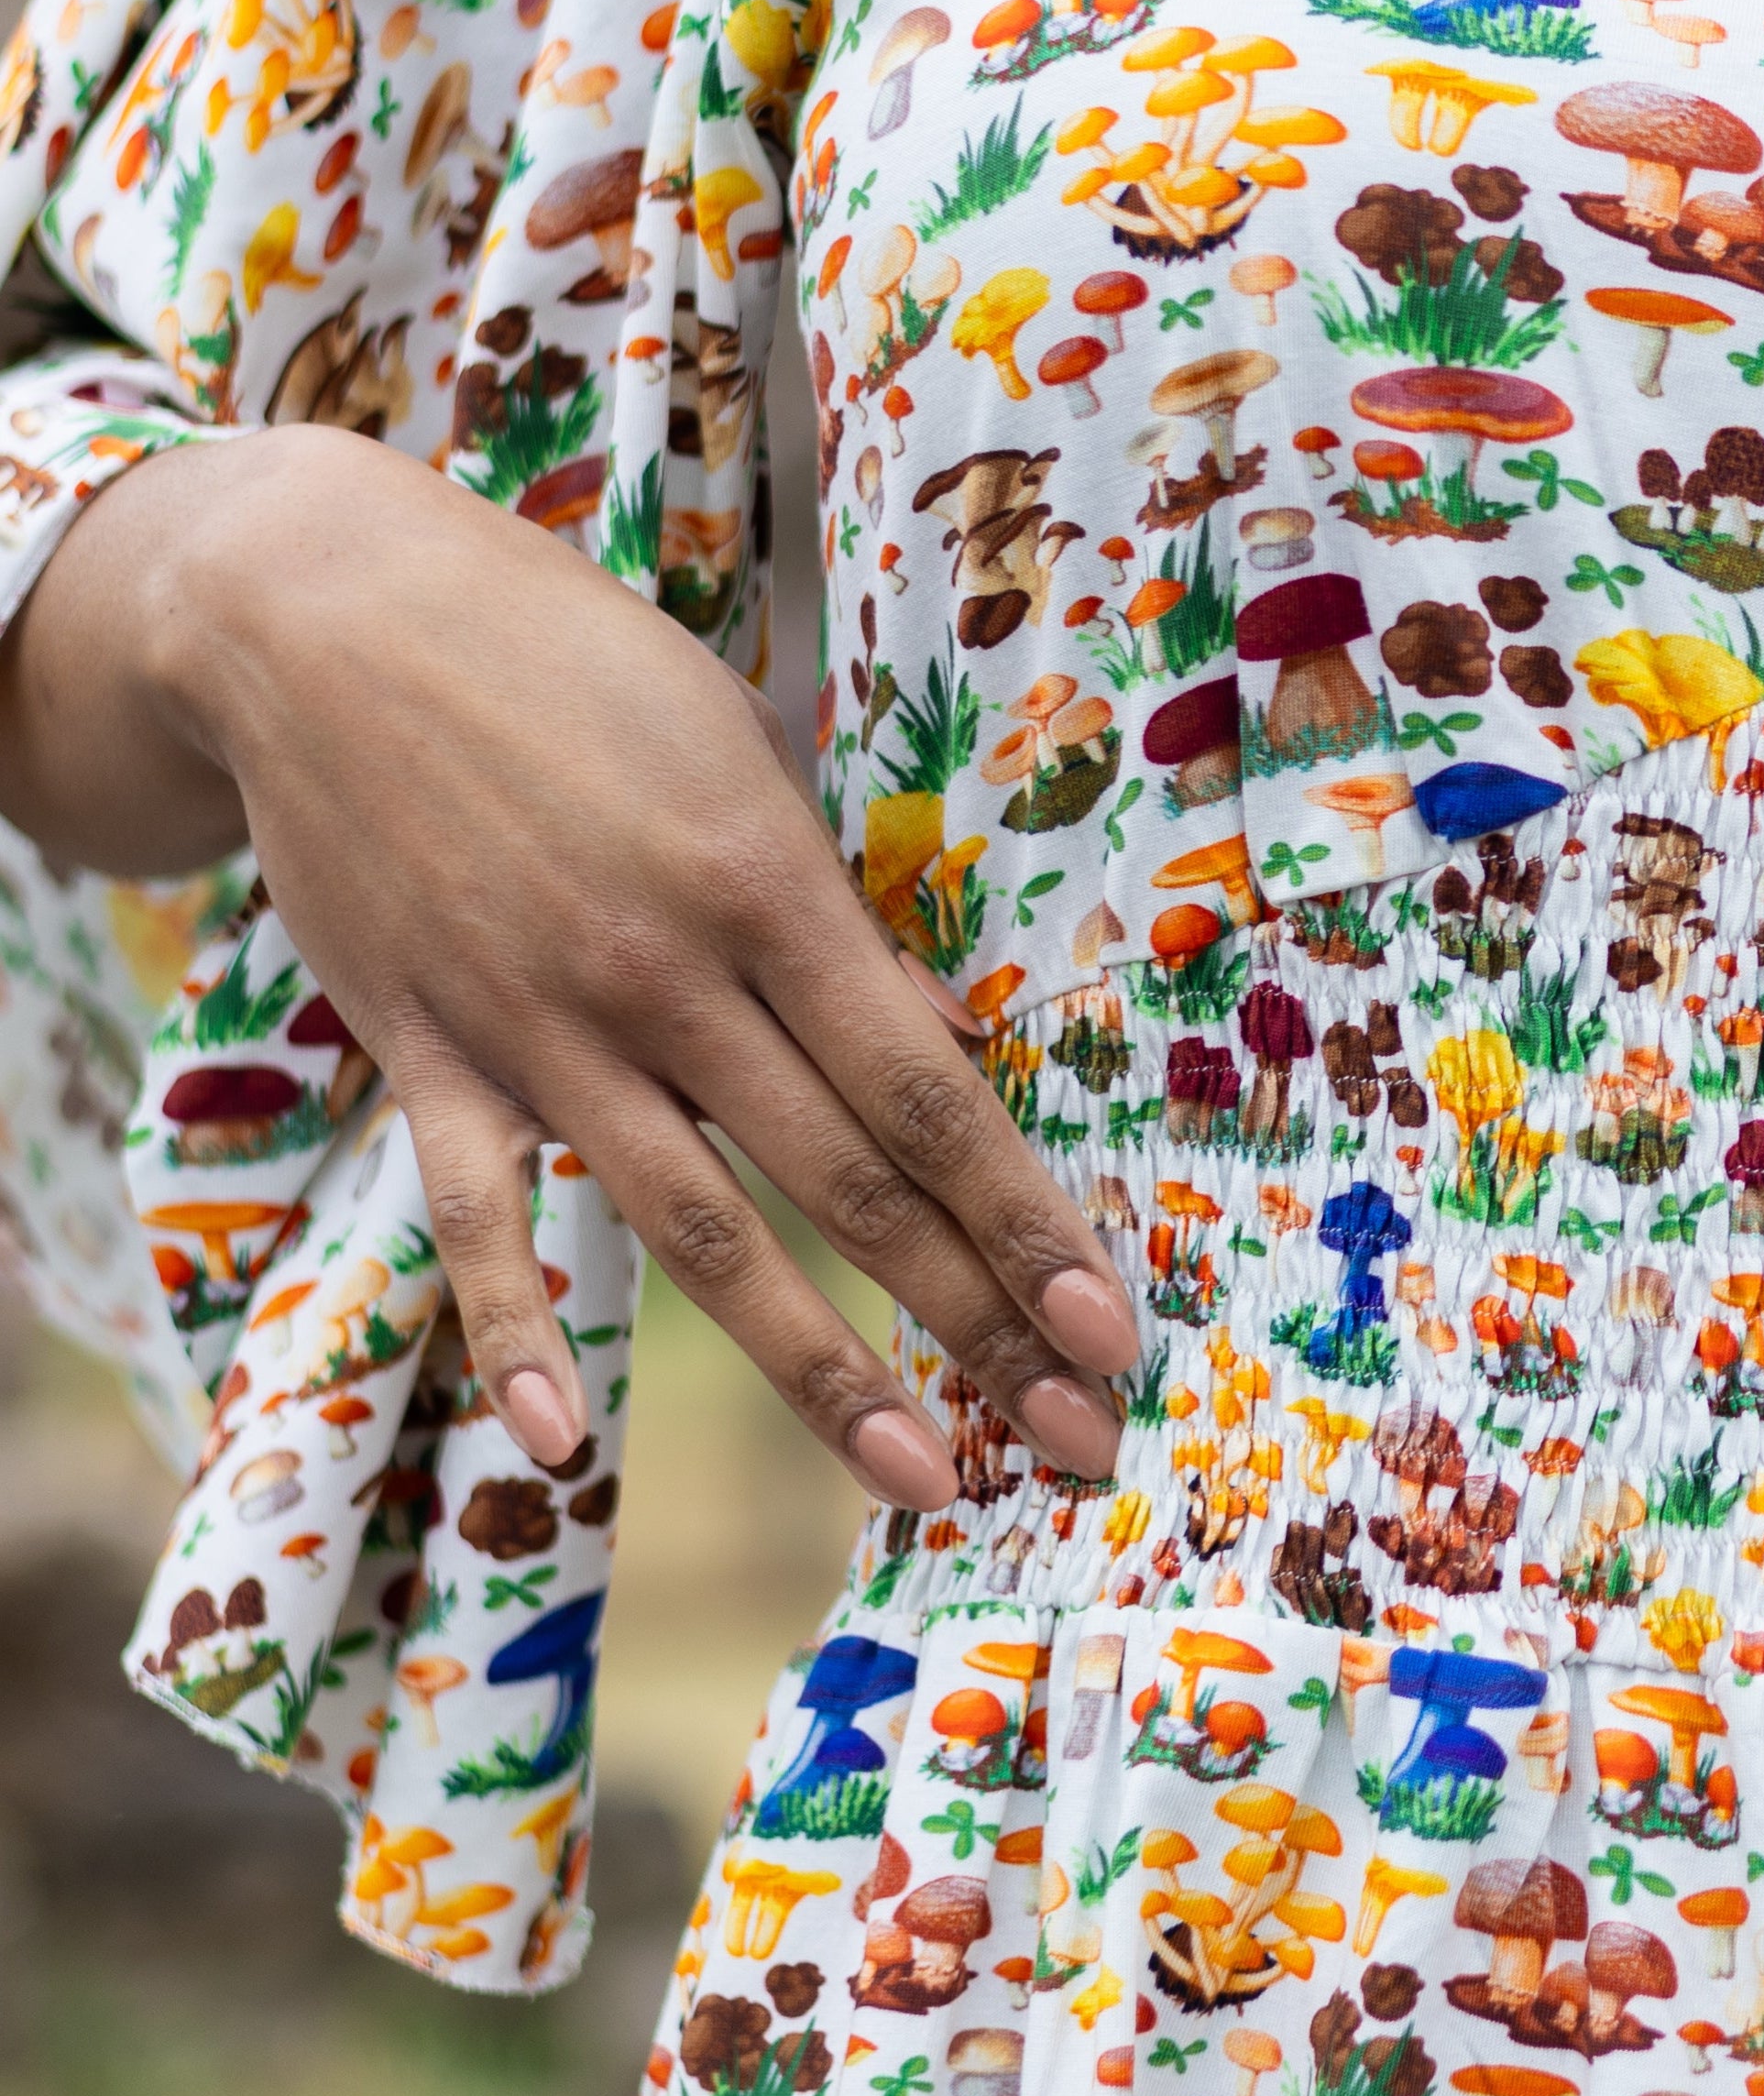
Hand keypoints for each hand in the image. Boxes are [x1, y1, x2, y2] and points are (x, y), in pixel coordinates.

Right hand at [25, 427, 1137, 1504]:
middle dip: (976, 1319)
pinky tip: (570, 1441)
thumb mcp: (742, 752)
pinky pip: (477, 1218)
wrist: (322, 618)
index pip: (927, 1093)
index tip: (1110, 1323)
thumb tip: (953, 1043)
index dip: (1025, 1219)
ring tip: (919, 1476)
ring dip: (818, 1367)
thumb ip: (840, 916)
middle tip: (1076, 1434)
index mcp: (768, 888)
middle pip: (847, 1181)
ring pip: (699, 1231)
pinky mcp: (425, 1053)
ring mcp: (541, 1027)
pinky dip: (516, 1333)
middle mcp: (668, 977)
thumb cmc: (573, 666)